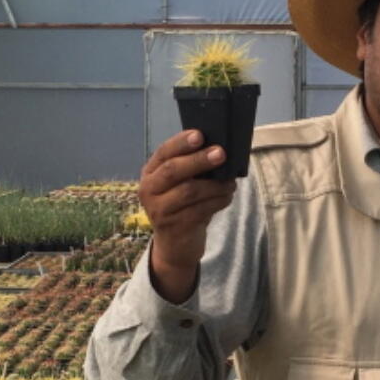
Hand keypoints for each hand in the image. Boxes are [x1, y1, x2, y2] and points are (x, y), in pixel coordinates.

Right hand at [138, 129, 235, 302]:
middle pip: (173, 170)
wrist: (175, 244)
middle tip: (221, 153)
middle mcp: (148, 190)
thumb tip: (218, 148)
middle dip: (199, 160)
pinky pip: (200, 209)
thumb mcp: (179, 184)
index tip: (200, 135)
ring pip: (190, 191)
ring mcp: (159, 210)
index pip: (164, 153)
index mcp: (150, 173)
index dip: (181, 143)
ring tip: (230, 182)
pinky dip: (218, 200)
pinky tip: (227, 196)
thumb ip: (190, 166)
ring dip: (215, 184)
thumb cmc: (181, 205)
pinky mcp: (174, 226)